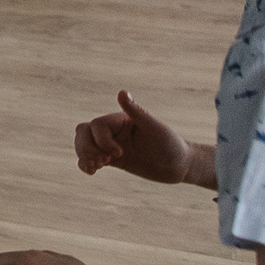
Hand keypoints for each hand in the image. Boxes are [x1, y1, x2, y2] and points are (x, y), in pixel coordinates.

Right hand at [77, 90, 196, 183]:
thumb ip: (137, 112)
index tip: (119, 154)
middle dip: (86, 147)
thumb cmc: (172, 145)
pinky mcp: (113, 160)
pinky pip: (90, 158)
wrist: (182, 166)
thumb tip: (122, 92)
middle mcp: (114, 130)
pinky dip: (85, 164)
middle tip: (102, 162)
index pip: (97, 125)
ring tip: (95, 167)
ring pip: (83, 143)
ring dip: (83, 155)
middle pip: (83, 131)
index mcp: (121, 119)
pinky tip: (91, 172)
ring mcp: (111, 145)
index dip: (102, 140)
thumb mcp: (156, 129)